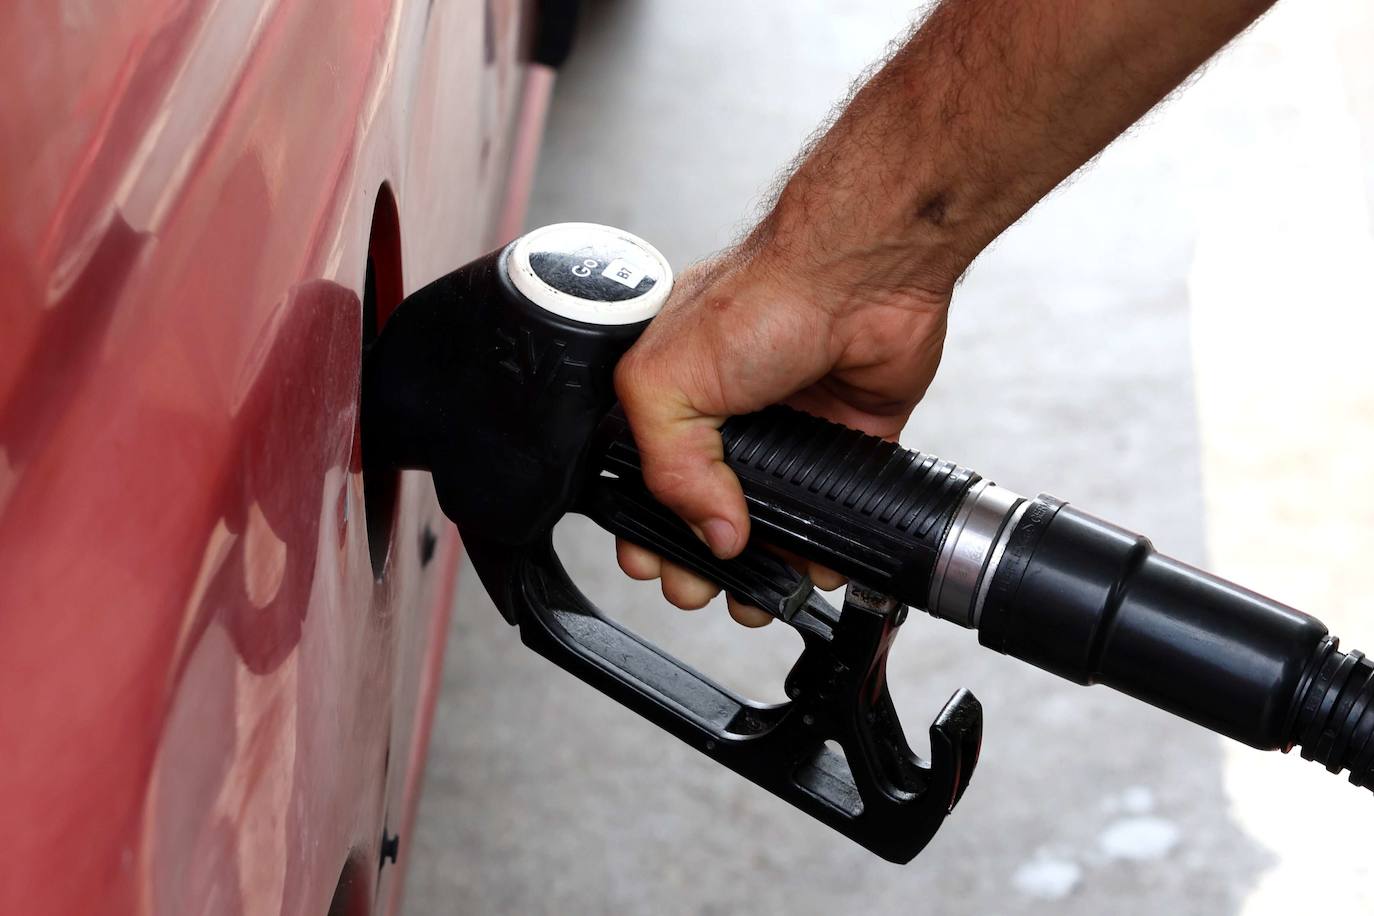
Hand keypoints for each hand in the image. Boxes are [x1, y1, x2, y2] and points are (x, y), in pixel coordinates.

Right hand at [613, 229, 952, 625]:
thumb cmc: (765, 294)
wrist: (862, 275)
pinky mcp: (841, 444)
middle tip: (704, 588)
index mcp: (669, 397)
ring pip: (767, 526)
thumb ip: (670, 467)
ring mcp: (784, 435)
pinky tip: (817, 569)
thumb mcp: (668, 380)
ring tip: (761, 598)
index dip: (643, 530)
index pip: (641, 483)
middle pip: (703, 516)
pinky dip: (824, 548)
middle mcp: (725, 419)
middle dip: (700, 564)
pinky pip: (829, 514)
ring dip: (763, 570)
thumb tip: (713, 535)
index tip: (653, 563)